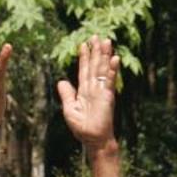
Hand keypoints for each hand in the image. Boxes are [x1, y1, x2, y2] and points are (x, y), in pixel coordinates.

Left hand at [56, 36, 119, 151]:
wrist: (93, 140)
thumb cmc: (82, 128)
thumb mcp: (69, 109)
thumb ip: (66, 94)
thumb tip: (61, 80)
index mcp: (84, 91)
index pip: (84, 70)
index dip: (83, 57)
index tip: (83, 44)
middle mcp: (94, 88)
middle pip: (94, 66)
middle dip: (95, 51)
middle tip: (96, 36)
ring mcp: (102, 91)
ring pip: (103, 69)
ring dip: (105, 55)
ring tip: (107, 41)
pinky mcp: (108, 96)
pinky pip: (110, 80)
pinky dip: (113, 70)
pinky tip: (115, 59)